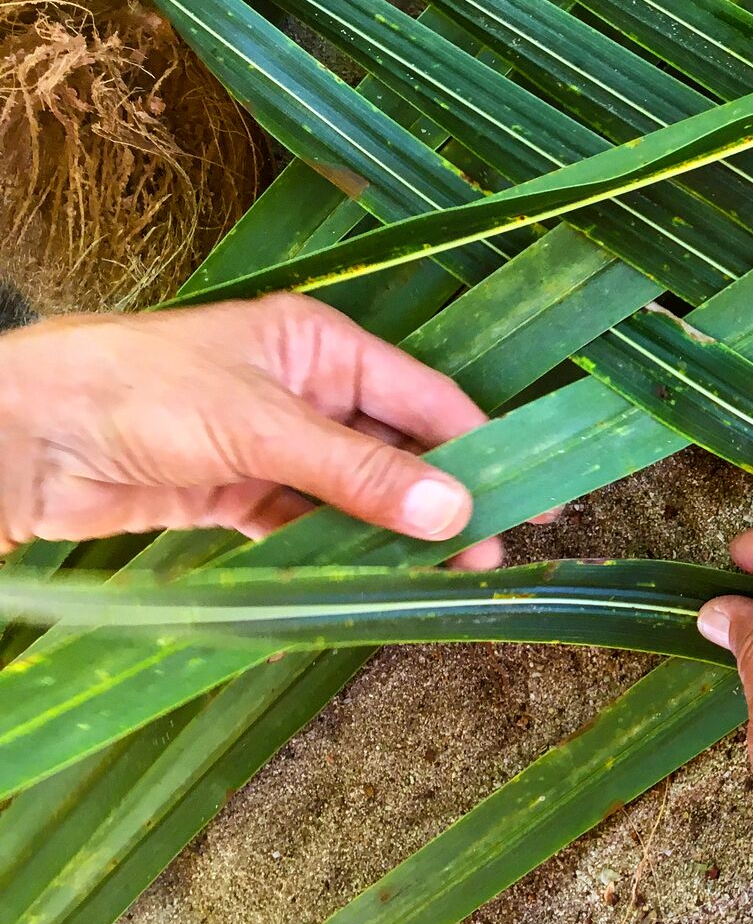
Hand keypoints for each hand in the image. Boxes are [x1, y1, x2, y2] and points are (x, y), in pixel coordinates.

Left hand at [0, 293, 502, 565]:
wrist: (22, 437)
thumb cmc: (138, 393)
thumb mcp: (264, 430)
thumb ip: (362, 476)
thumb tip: (455, 513)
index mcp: (321, 346)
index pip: (426, 398)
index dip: (481, 447)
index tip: (531, 496)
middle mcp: (306, 390)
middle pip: (399, 449)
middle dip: (445, 499)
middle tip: (489, 554)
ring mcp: (275, 444)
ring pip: (359, 492)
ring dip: (397, 532)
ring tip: (444, 575)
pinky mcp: (240, 493)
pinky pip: (311, 524)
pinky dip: (342, 549)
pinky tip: (376, 577)